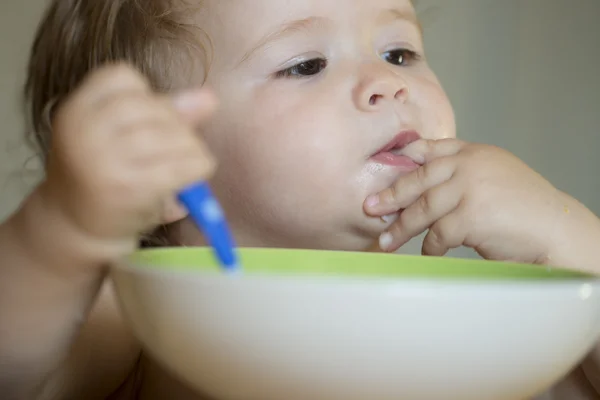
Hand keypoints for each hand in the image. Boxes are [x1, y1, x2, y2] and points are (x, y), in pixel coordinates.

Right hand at [38, 64, 216, 256]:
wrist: (75, 228)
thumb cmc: (104, 176)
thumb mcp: (118, 135)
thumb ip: (164, 111)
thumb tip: (209, 97)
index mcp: (77, 110)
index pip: (122, 76)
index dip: (148, 96)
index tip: (150, 121)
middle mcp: (86, 131)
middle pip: (155, 107)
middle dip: (178, 126)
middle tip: (178, 149)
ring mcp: (107, 160)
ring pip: (174, 135)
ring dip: (192, 149)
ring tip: (185, 163)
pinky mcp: (132, 188)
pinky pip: (183, 166)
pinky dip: (198, 169)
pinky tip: (192, 177)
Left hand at [364, 139, 567, 263]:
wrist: (557, 230)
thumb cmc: (526, 210)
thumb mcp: (496, 177)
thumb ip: (465, 176)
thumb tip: (425, 191)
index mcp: (475, 153)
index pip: (433, 148)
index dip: (406, 157)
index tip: (384, 165)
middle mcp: (470, 165)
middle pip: (419, 178)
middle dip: (391, 195)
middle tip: (370, 207)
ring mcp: (470, 187)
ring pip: (423, 207)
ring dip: (402, 228)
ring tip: (385, 241)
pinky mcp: (470, 215)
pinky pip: (438, 234)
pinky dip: (431, 248)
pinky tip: (429, 255)